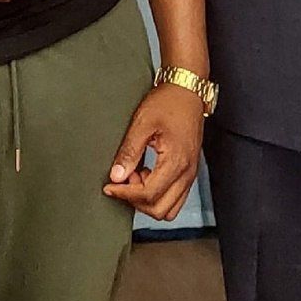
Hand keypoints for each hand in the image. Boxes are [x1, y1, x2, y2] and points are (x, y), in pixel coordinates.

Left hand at [103, 83, 204, 220]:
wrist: (187, 90)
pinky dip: (158, 193)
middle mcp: (187, 172)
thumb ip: (129, 151)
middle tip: (123, 180)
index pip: (149, 194)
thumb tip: (116, 175)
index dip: (125, 194)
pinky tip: (145, 173)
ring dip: (149, 199)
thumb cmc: (168, 102)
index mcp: (176, 161)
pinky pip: (175, 196)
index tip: (110, 186)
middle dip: (137, 200)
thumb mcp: (143, 122)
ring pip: (170, 208)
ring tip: (135, 176)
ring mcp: (190, 173)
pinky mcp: (189, 170)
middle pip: (160, 210)